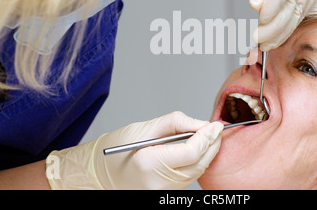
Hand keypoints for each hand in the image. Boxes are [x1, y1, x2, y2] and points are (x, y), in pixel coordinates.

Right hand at [46, 111, 222, 188]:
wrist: (99, 173)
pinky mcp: (167, 194)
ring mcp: (164, 192)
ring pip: (198, 171)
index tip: (215, 124)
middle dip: (212, 144)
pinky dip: (199, 161)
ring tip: (210, 135)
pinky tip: (199, 148)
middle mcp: (159, 183)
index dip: (207, 136)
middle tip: (217, 127)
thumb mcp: (144, 128)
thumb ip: (175, 123)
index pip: (191, 151)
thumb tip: (200, 123)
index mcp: (150, 164)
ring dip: (208, 152)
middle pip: (199, 163)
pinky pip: (190, 177)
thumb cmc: (116, 149)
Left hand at [242, 0, 316, 50]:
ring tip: (268, 43)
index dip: (274, 4)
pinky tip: (278, 35)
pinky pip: (304, 10)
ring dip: (283, 30)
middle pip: (293, 0)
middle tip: (261, 41)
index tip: (261, 20)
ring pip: (300, 9)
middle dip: (276, 25)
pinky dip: (290, 25)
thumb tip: (257, 6)